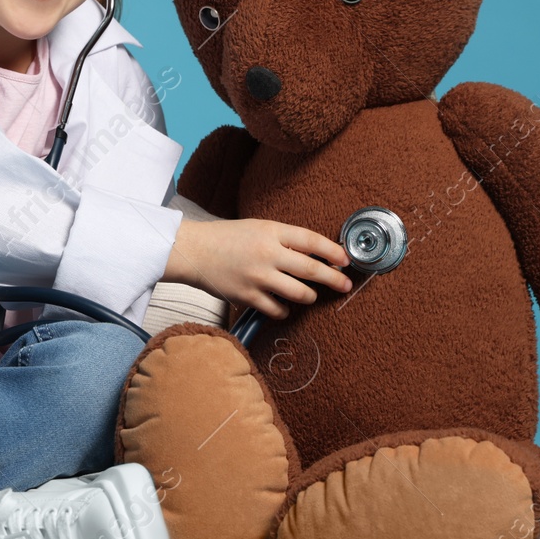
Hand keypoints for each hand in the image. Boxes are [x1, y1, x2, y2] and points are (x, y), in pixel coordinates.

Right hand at [163, 218, 352, 319]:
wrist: (193, 251)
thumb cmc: (226, 238)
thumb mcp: (258, 228)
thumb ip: (284, 239)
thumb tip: (315, 253)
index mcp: (271, 232)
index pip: (312, 241)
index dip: (333, 251)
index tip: (346, 260)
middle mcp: (267, 254)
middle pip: (312, 270)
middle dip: (334, 279)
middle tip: (345, 285)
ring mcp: (258, 277)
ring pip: (300, 293)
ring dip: (310, 296)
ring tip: (310, 295)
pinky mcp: (248, 296)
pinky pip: (278, 310)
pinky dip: (285, 310)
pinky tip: (283, 305)